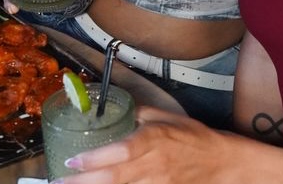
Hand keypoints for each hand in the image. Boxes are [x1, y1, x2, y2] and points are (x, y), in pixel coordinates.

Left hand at [56, 106, 247, 183]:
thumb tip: (117, 107)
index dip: (96, 159)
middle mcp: (154, 164)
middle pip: (115, 177)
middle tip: (60, 182)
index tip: (73, 159)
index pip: (121, 151)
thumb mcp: (166, 117)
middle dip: (85, 182)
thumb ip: (138, 114)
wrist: (222, 162)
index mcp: (154, 140)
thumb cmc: (194, 137)